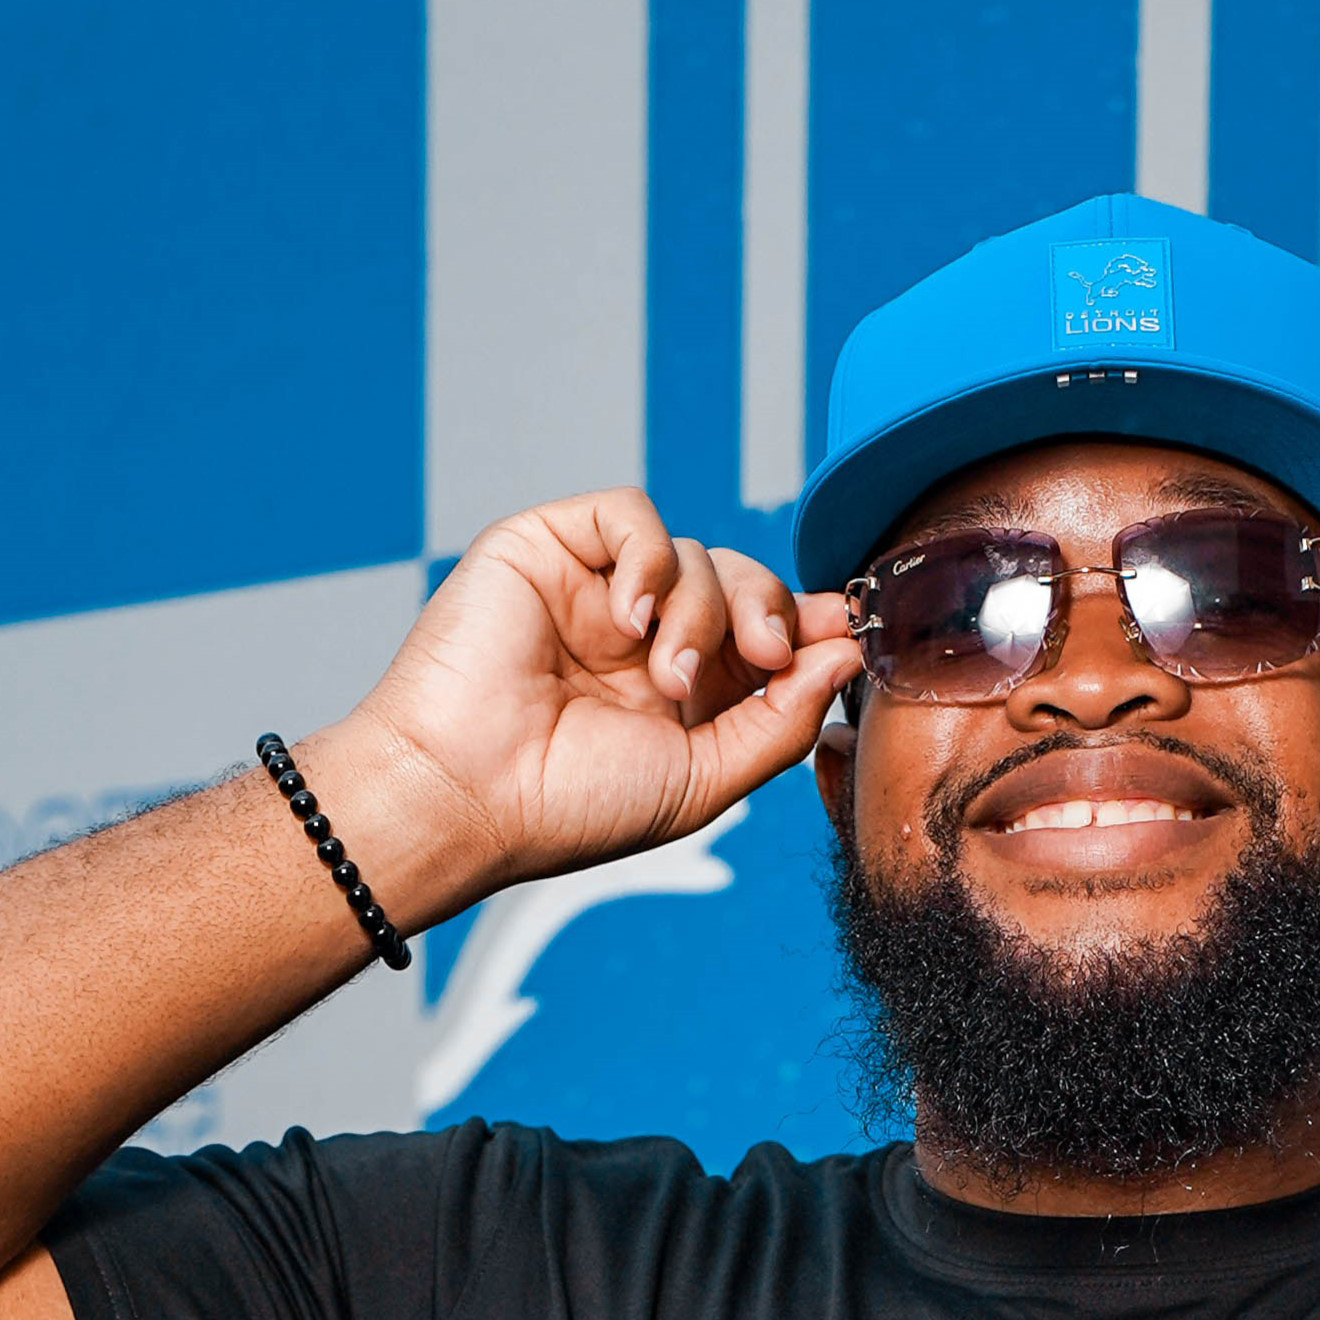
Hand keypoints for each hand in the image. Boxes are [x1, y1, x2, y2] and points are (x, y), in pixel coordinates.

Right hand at [320, 492, 863, 915]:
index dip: (810, 626)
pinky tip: (631, 621)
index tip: (849, 632)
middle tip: (768, 658)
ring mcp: (598, 591)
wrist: (469, 791)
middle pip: (742, 585)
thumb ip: (781, 722)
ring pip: (695, 554)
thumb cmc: (571, 805)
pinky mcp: (551, 547)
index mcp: (684, 696)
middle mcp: (645, 640)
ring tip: (663, 677)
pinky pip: (631, 515)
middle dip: (770, 613)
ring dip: (700, 613)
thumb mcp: (705, 780)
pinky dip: (649, 560)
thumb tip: (846, 658)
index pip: (764, 636)